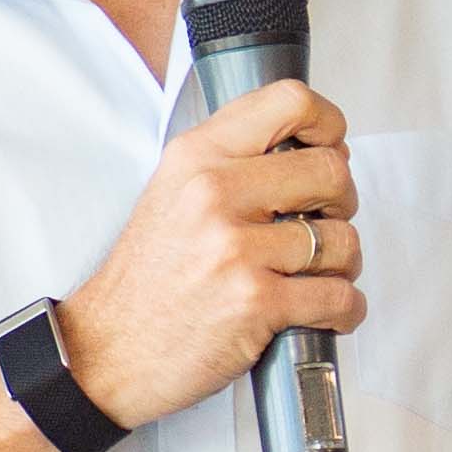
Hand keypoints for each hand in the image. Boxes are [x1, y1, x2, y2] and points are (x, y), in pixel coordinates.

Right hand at [55, 81, 365, 426]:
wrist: (107, 351)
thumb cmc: (150, 278)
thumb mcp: (175, 192)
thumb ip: (235, 160)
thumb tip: (319, 148)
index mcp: (197, 156)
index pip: (291, 101)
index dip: (328, 126)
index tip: (330, 151)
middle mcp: (214, 193)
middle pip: (333, 171)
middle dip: (342, 205)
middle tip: (321, 226)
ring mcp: (234, 248)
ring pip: (343, 240)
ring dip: (342, 265)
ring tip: (313, 278)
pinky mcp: (254, 301)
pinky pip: (340, 298)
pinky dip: (344, 311)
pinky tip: (322, 313)